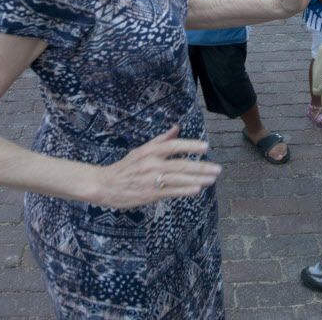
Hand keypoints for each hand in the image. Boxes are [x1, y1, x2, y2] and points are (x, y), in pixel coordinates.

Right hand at [95, 125, 221, 208]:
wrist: (104, 185)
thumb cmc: (125, 167)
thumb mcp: (141, 150)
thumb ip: (161, 140)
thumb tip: (177, 127)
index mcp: (149, 151)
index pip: (173, 146)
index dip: (190, 146)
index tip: (206, 147)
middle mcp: (151, 164)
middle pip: (180, 164)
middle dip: (201, 166)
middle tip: (217, 168)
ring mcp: (150, 180)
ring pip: (178, 179)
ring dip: (197, 179)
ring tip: (212, 179)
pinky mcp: (149, 194)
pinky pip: (170, 192)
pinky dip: (184, 190)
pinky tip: (197, 189)